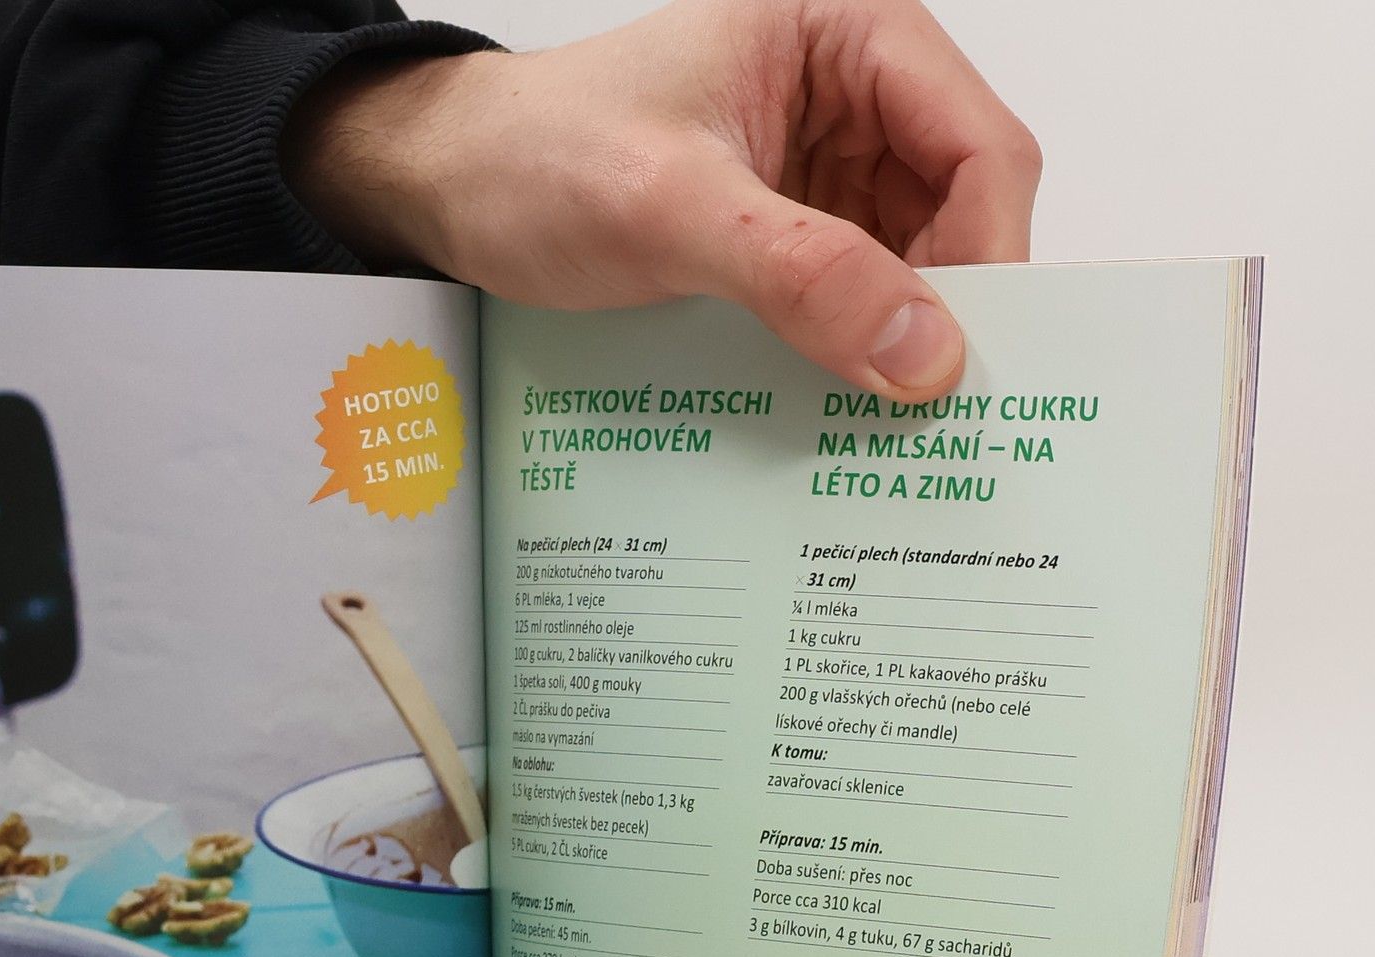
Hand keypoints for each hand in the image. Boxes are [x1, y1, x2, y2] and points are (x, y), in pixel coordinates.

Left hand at [287, 0, 1039, 399]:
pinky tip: (839, 407)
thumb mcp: (668, 210)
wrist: (457, 188)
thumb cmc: (539, 158)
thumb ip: (799, 274)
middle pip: (961, 211)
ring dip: (901, 342)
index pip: (979, 145)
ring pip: (914, 265)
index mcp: (847, 35)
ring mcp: (825, 169)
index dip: (990, 256)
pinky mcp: (790, 233)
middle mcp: (853, 95)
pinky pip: (855, 297)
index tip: (965, 361)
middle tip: (933, 417)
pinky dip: (854, 352)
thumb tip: (921, 350)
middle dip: (951, 310)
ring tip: (884, 428)